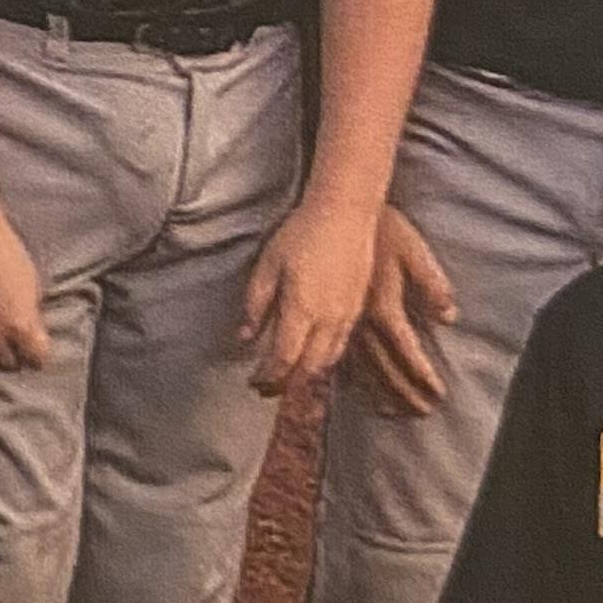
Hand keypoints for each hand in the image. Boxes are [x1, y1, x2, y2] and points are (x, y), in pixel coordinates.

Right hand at [0, 200, 49, 372]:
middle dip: (11, 353)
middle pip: (8, 364)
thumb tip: (30, 335)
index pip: (36, 359)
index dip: (36, 353)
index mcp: (20, 325)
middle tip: (8, 339)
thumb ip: (30, 315)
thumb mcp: (31, 283)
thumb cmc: (1, 247)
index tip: (33, 348)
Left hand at [241, 194, 379, 398]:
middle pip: (308, 368)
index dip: (268, 377)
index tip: (254, 383)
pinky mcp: (358, 308)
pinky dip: (326, 360)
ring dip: (308, 376)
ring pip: (328, 360)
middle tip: (268, 390)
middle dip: (287, 385)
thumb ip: (256, 304)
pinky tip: (315, 360)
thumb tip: (244, 337)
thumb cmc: (301, 233)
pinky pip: (342, 345)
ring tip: (289, 381)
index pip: (284, 359)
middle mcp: (328, 319)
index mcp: (302, 309)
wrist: (346, 213)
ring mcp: (347, 315)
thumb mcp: (268, 265)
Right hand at [349, 206, 458, 414]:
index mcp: (384, 306)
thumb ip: (433, 285)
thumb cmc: (385, 229)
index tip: (438, 395)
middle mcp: (363, 320)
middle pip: (384, 367)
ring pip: (362, 365)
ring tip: (395, 412)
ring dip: (380, 391)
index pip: (406, 351)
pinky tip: (356, 391)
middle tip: (422, 413)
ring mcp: (346, 319)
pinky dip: (351, 376)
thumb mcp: (415, 251)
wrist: (343, 212)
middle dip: (405, 392)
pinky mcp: (335, 314)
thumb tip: (448, 316)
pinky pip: (340, 353)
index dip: (422, 375)